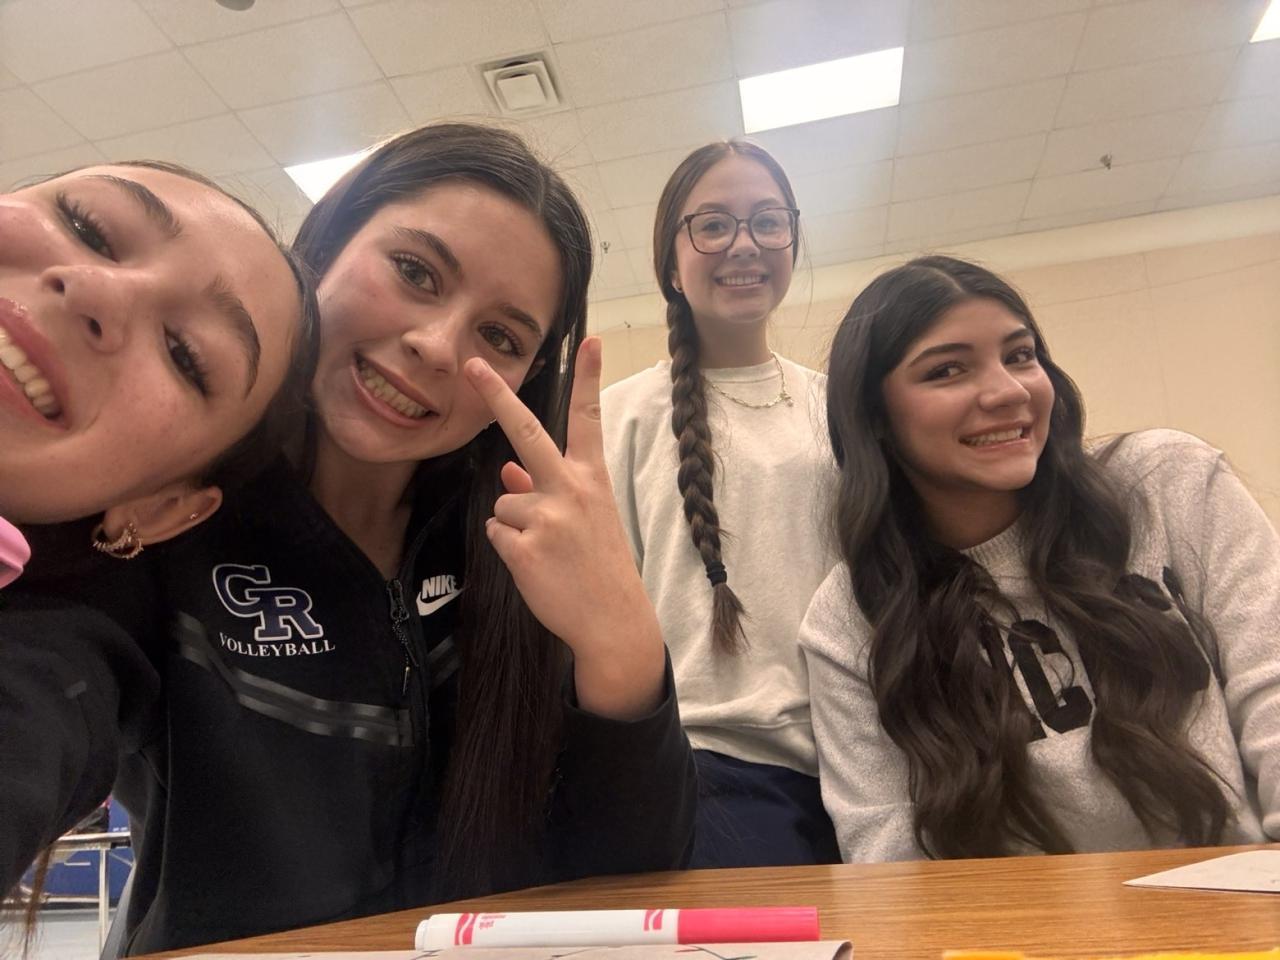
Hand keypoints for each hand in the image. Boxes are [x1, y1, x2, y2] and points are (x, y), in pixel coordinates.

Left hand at [464, 337, 664, 719]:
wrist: (613, 622)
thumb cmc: (600, 568)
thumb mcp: (586, 521)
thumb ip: (547, 490)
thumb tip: (506, 471)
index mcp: (592, 480)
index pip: (589, 419)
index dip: (589, 378)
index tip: (589, 340)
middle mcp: (570, 490)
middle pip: (527, 433)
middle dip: (497, 397)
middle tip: (474, 365)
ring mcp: (546, 517)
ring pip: (503, 502)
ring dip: (514, 525)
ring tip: (546, 552)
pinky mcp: (524, 547)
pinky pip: (496, 532)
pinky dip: (508, 549)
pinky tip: (536, 566)